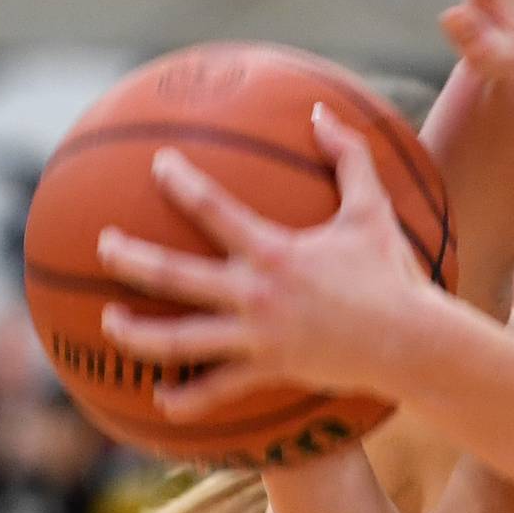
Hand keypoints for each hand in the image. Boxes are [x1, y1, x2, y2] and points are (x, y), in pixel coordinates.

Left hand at [97, 107, 454, 419]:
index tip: (160, 165)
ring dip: (137, 333)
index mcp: (274, 251)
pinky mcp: (268, 370)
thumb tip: (322, 112)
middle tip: (104, 245)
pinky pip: (217, 390)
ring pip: (180, 340)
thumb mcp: (373, 209)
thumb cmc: (392, 274)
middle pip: (174, 276)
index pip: (214, 210)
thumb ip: (348, 157)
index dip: (183, 183)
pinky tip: (159, 400)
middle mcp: (255, 293)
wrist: (410, 341)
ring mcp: (257, 336)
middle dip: (130, 259)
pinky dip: (186, 398)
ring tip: (109, 323)